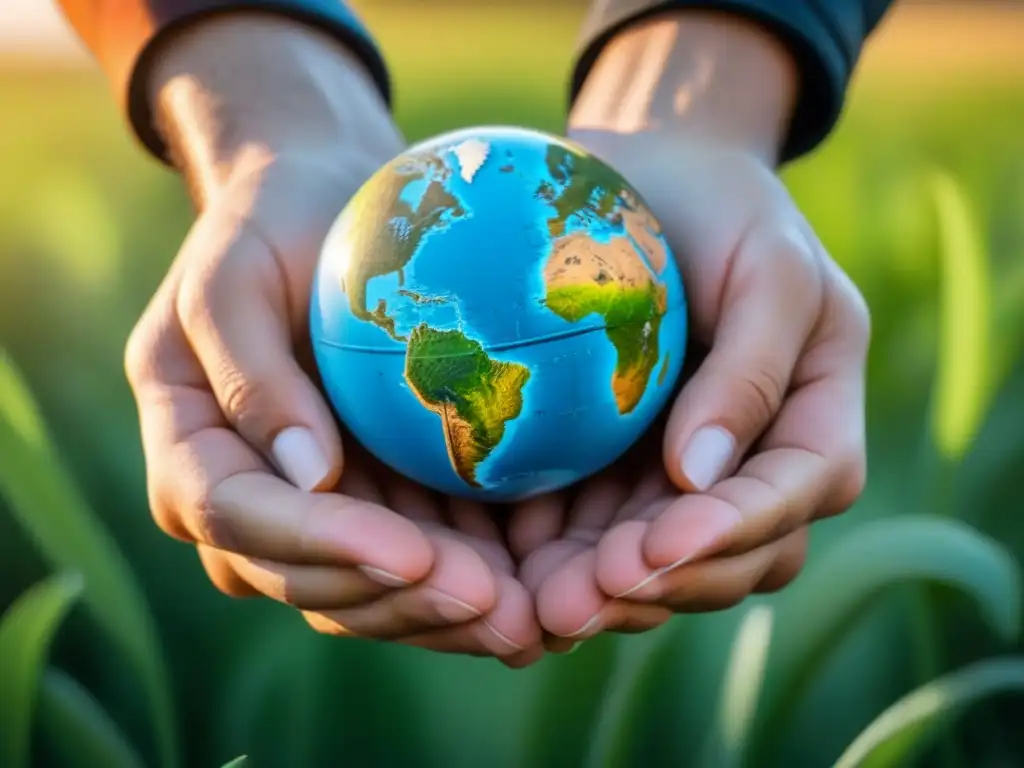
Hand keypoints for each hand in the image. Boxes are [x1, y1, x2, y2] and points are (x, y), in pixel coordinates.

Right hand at [125, 15, 540, 664]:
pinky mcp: (369, 513)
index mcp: (188, 449)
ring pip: (362, 596)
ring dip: (440, 614)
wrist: (322, 216)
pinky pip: (409, 570)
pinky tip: (528, 591)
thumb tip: (303, 474)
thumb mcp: (235, 274)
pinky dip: (463, 588)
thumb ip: (251, 373)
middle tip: (494, 601)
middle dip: (399, 599)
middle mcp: (240, 505)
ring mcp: (307, 518)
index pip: (238, 516)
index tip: (411, 552)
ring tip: (523, 615)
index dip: (323, 544)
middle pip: (306, 578)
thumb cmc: (271, 227)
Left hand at [518, 12, 869, 644]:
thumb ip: (752, 367)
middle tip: (574, 601)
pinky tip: (513, 564)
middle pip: (734, 555)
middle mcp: (764, 460)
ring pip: (668, 564)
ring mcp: (695, 474)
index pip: (795, 493)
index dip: (729, 532)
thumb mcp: (765, 265)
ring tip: (539, 605)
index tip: (652, 549)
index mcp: (818, 412)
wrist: (657, 181)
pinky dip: (568, 555)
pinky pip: (606, 533)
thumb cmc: (723, 208)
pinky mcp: (631, 471)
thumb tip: (698, 479)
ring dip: (607, 592)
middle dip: (657, 585)